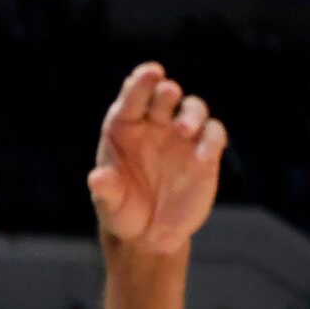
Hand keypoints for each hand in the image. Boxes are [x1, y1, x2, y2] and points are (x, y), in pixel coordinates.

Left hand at [88, 62, 224, 256]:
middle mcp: (154, 125)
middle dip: (165, 91)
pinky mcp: (205, 150)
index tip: (149, 73)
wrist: (149, 235)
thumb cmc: (122, 212)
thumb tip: (96, 179)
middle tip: (167, 92)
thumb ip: (106, 190)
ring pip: (192, 109)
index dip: (139, 84)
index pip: (132, 98)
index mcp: (124, 128)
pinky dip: (211, 140)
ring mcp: (181, 135)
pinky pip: (213, 135)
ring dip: (190, 114)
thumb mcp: (110, 205)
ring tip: (182, 129)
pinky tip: (203, 156)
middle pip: (163, 96)